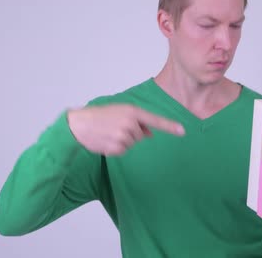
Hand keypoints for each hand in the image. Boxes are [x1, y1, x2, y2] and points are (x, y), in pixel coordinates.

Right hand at [67, 104, 184, 155]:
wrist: (79, 125)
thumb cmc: (100, 116)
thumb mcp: (120, 112)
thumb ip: (137, 120)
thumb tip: (150, 133)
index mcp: (132, 111)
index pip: (155, 120)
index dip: (170, 126)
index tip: (183, 131)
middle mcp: (130, 124)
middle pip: (141, 135)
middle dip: (132, 133)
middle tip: (115, 126)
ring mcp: (124, 136)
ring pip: (132, 143)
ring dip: (123, 140)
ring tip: (108, 133)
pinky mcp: (117, 148)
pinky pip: (124, 150)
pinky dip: (116, 148)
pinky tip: (106, 140)